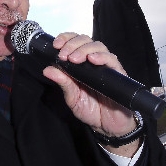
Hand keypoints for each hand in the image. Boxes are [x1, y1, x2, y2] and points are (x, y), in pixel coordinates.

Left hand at [43, 33, 138, 155]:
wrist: (108, 126)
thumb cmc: (91, 110)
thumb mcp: (72, 97)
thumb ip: (62, 82)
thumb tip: (47, 69)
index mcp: (81, 64)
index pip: (74, 42)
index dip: (66, 39)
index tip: (56, 45)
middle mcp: (93, 62)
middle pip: (85, 40)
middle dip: (72, 44)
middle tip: (64, 55)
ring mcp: (106, 66)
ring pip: (98, 46)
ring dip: (84, 49)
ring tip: (74, 59)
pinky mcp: (118, 74)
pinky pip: (112, 60)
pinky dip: (102, 57)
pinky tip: (92, 59)